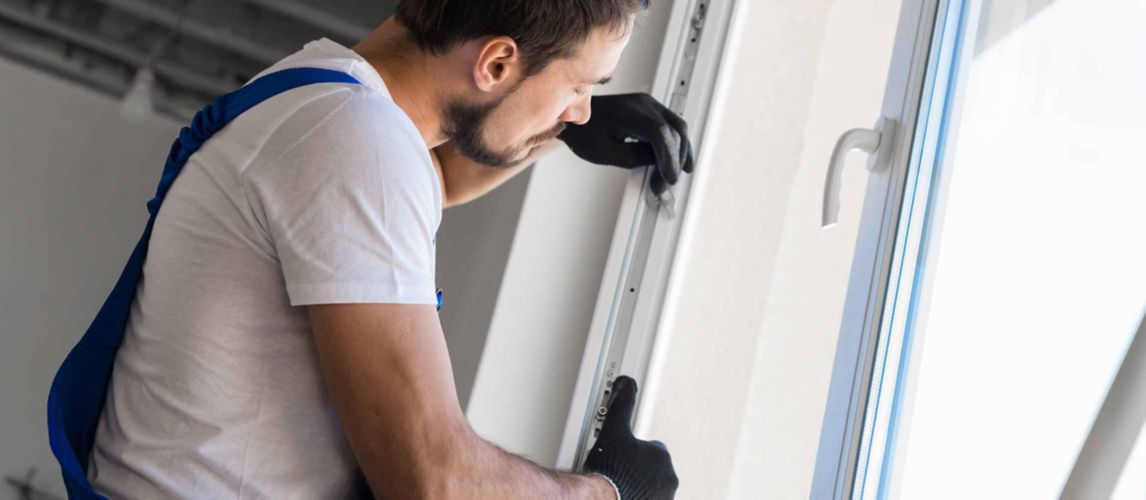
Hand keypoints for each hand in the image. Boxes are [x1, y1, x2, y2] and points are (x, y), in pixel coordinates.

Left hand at [558, 94, 694, 195]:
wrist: (575, 119)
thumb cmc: (584, 133)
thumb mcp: (605, 153)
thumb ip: (634, 158)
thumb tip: (658, 164)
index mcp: (629, 112)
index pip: (660, 133)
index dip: (669, 157)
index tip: (670, 178)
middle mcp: (644, 104)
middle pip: (674, 130)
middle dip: (675, 160)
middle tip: (666, 183)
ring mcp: (649, 105)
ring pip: (677, 127)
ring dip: (680, 152)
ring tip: (674, 175)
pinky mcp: (650, 111)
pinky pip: (671, 126)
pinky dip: (676, 144)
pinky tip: (678, 161)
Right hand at [582, 376, 677, 499]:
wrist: (603, 499)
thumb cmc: (609, 468)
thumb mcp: (614, 429)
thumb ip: (623, 404)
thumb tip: (627, 383)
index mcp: (662, 456)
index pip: (650, 450)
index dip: (633, 452)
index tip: (622, 456)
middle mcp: (669, 478)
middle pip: (651, 469)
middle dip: (637, 469)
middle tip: (618, 471)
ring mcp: (664, 497)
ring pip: (651, 486)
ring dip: (639, 485)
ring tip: (619, 485)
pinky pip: (648, 498)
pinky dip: (638, 496)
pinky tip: (623, 496)